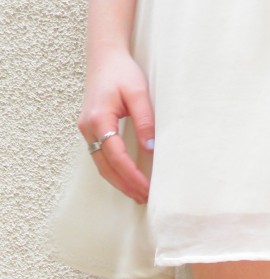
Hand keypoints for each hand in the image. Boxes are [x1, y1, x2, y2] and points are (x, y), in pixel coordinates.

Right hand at [78, 50, 154, 203]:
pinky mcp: (90, 130)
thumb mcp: (138, 93)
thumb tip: (151, 148)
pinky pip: (100, 158)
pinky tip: (126, 179)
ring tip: (137, 195)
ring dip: (119, 182)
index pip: (117, 157)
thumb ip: (145, 120)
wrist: (105, 56)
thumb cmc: (122, 72)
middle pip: (106, 167)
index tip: (148, 189)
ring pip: (101, 165)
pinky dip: (113, 172)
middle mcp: (88, 128)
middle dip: (125, 186)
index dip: (132, 176)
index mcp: (99, 119)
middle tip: (144, 199)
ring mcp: (86, 130)